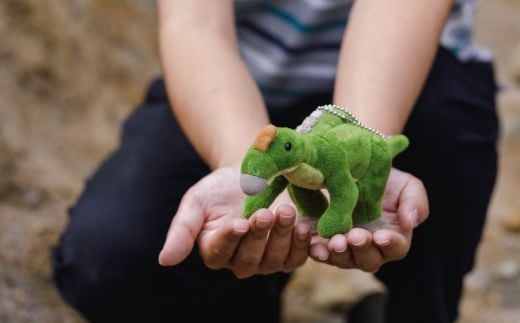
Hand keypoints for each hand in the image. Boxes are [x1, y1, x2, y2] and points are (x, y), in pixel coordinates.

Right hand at [158, 167, 311, 277]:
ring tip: (286, 212)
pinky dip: (303, 246)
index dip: (229, 239)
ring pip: (274, 260)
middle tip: (266, 212)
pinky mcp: (290, 253)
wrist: (253, 175)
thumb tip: (164, 260)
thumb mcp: (197, 202)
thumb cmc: (220, 189)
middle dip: (258, 235)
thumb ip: (182, 230)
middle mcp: (240, 260)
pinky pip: (296, 258)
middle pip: (249, 258)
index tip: (238, 223)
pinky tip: (304, 228)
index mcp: (214, 249)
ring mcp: (266, 259)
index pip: (219, 251)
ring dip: (281, 237)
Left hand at [309, 168, 428, 271]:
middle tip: (356, 235)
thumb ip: (415, 203)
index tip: (381, 236)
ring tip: (335, 241)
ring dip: (339, 253)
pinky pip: (319, 252)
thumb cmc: (386, 180)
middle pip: (368, 260)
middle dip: (362, 249)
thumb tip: (410, 222)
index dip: (389, 244)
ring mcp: (346, 249)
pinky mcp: (323, 242)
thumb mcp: (408, 186)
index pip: (395, 248)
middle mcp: (369, 249)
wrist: (355, 168)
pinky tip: (313, 242)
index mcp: (393, 239)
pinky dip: (316, 250)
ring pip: (343, 260)